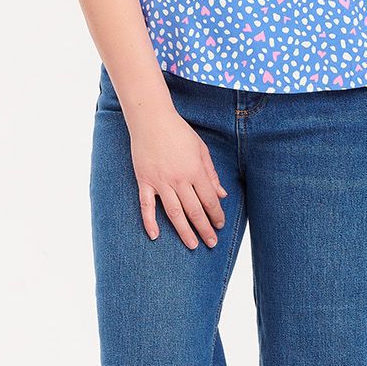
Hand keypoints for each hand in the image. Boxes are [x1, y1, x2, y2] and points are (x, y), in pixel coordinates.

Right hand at [129, 108, 227, 247]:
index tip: (220, 225)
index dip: (217, 215)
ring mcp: (160, 182)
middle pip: (194, 210)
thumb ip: (211, 173)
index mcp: (195, 171)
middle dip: (205, 229)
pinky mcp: (144, 181)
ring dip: (184, 231)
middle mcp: (179, 179)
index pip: (210, 200)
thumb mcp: (201, 149)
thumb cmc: (179, 132)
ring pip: (174, 213)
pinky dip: (149, 222)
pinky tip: (155, 236)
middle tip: (212, 243)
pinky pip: (146, 206)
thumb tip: (222, 194)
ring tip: (192, 245)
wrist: (151, 120)